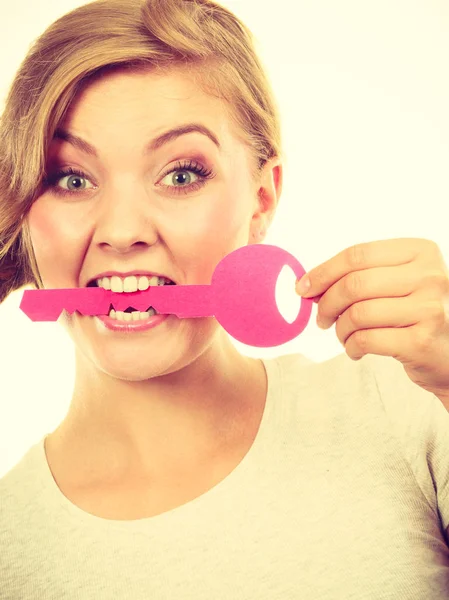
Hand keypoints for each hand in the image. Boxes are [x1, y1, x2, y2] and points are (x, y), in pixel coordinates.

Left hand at [296, 238, 448, 399]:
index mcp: (420, 252)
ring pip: (357, 313)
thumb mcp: (400, 283)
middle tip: (321, 318)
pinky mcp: (421, 341)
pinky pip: (366, 339)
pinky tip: (356, 349)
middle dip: (326, 303)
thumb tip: (309, 283)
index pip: (357, 255)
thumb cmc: (416, 315)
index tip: (303, 288)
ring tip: (343, 335)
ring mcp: (428, 308)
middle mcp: (429, 276)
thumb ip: (362, 276)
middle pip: (354, 284)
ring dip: (339, 329)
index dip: (323, 272)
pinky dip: (351, 346)